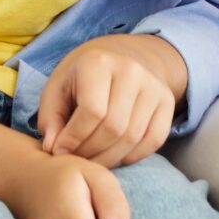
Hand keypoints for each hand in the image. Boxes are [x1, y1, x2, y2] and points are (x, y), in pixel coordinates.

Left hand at [38, 35, 184, 167]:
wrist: (119, 57)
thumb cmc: (81, 78)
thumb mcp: (57, 88)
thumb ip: (51, 118)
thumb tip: (53, 148)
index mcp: (99, 62)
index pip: (92, 111)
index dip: (74, 138)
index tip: (59, 151)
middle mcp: (131, 70)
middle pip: (114, 127)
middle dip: (91, 152)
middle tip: (76, 160)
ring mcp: (153, 86)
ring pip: (133, 137)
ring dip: (109, 158)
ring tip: (91, 160)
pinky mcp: (167, 101)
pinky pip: (153, 140)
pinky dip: (132, 156)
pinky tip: (113, 156)